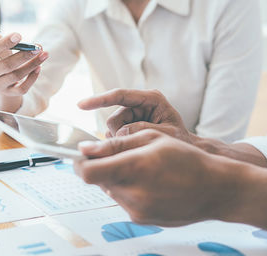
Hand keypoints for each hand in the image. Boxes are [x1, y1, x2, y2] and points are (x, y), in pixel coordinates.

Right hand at [0, 20, 48, 105]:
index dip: (5, 43)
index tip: (19, 35)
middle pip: (7, 65)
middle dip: (24, 55)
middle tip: (37, 47)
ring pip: (17, 76)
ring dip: (32, 65)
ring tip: (44, 54)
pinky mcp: (9, 92)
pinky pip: (22, 89)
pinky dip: (32, 78)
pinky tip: (39, 67)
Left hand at [74, 130, 259, 226]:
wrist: (215, 189)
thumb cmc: (187, 158)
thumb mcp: (152, 138)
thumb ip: (115, 144)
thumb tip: (85, 149)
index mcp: (132, 168)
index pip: (86, 172)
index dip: (79, 162)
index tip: (83, 154)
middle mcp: (131, 193)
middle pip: (97, 180)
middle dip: (102, 167)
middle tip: (121, 156)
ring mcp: (136, 210)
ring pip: (110, 190)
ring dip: (116, 178)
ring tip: (141, 169)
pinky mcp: (141, 219)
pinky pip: (123, 201)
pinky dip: (128, 190)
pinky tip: (148, 183)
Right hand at [78, 89, 195, 142]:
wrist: (185, 149)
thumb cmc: (179, 139)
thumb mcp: (166, 135)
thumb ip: (144, 130)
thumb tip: (121, 133)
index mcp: (151, 99)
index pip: (120, 95)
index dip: (100, 100)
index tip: (81, 105)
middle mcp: (139, 104)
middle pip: (113, 118)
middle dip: (119, 135)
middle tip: (136, 146)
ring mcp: (132, 115)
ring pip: (111, 129)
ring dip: (120, 141)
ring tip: (139, 147)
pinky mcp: (127, 125)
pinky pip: (114, 135)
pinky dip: (119, 144)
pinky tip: (133, 147)